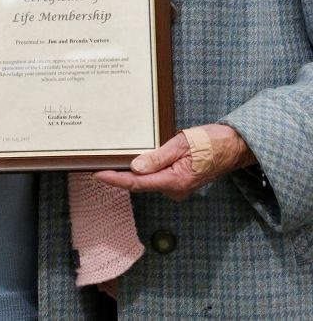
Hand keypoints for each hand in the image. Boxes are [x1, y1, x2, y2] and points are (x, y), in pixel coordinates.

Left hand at [94, 123, 256, 200]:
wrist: (234, 147)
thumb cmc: (211, 142)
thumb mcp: (182, 144)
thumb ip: (158, 156)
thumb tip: (135, 167)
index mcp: (174, 181)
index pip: (137, 183)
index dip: (115, 179)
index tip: (97, 174)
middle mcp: (174, 190)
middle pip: (140, 183)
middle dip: (120, 174)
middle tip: (98, 161)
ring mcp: (177, 187)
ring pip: (148, 180)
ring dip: (132, 171)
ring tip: (113, 158)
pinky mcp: (179, 181)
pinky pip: (157, 177)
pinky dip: (144, 169)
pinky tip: (135, 159)